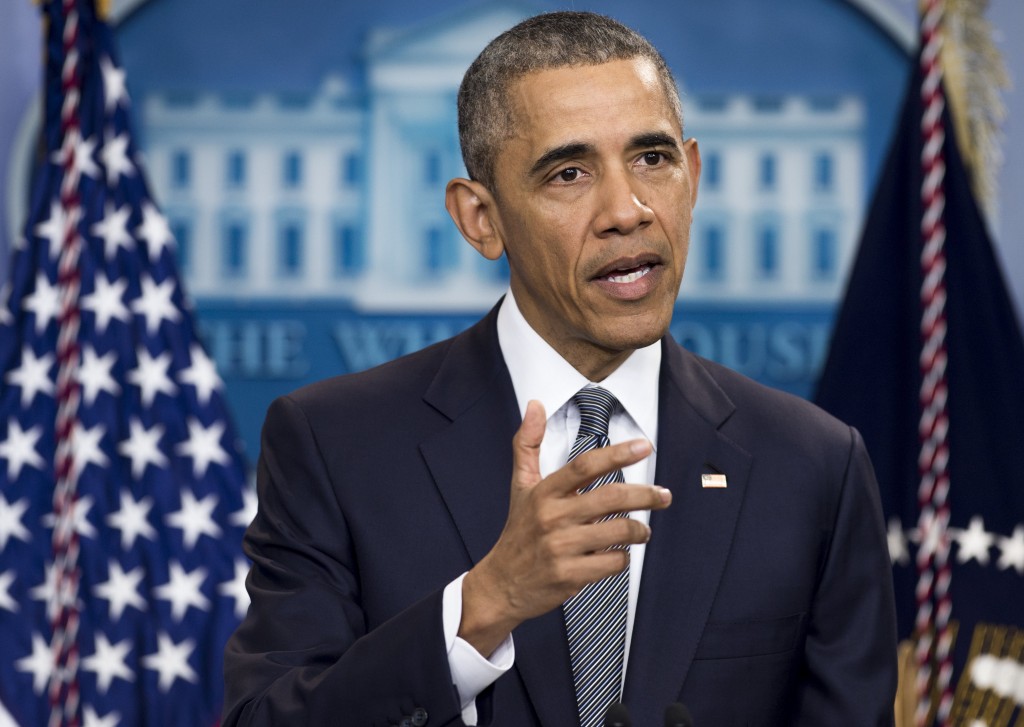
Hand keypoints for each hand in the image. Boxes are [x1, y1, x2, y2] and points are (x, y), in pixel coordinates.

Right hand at [459, 399, 670, 656]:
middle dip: (645, 495)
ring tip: (643, 530)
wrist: (501, 584)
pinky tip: (618, 554)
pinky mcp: (568, 576)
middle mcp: (551, 517)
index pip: (584, 466)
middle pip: (610, 498)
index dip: (617, 453)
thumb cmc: (518, 531)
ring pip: (618, 532)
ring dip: (639, 531)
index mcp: (543, 492)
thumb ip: (528, 444)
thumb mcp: (520, 486)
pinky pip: (612, 563)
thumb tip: (535, 405)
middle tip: (664, 496)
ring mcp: (560, 548)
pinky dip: (623, 558)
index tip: (644, 446)